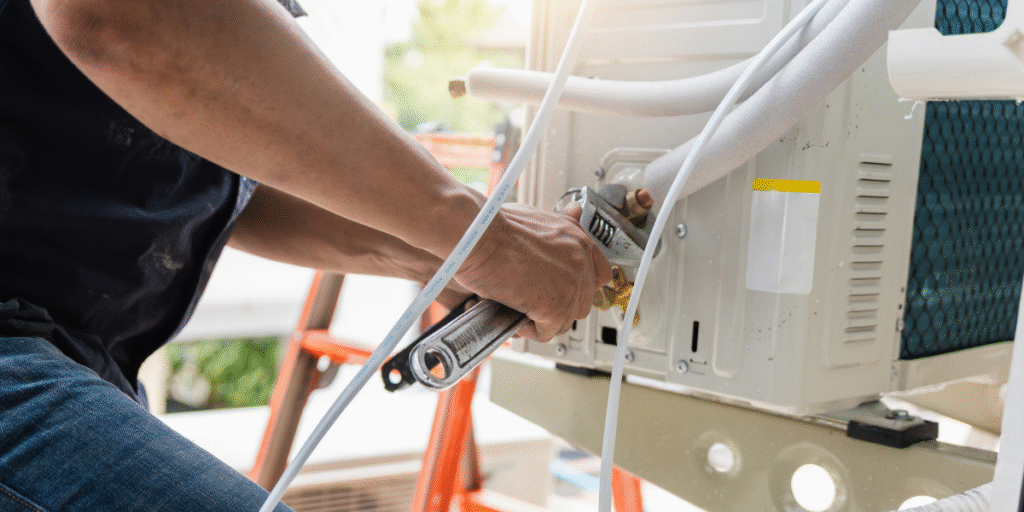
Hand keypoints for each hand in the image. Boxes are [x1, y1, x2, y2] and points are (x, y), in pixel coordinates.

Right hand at [454, 202, 611, 340]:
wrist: (477, 236)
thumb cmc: (496, 225)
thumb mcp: (540, 216)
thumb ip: (562, 223)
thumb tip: (574, 212)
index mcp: (579, 240)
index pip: (600, 274)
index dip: (582, 287)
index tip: (566, 292)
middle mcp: (581, 262)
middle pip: (584, 302)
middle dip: (560, 307)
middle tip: (536, 304)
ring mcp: (570, 286)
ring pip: (566, 321)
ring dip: (544, 321)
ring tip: (523, 312)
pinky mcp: (554, 307)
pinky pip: (547, 332)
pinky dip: (530, 331)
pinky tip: (517, 319)